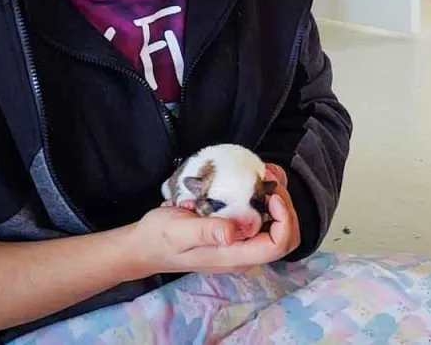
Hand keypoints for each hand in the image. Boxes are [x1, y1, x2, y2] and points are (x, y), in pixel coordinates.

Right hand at [127, 164, 299, 279]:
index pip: (278, 245)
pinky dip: (266, 197)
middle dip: (286, 207)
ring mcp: (241, 243)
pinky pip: (263, 217)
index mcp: (234, 256)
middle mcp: (243, 252)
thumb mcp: (178, 231)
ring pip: (277, 225)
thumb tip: (232, 233)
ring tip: (265, 173)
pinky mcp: (236, 232)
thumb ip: (205, 232)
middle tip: (270, 180)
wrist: (144, 244)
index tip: (271, 195)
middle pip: (285, 236)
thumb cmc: (160, 237)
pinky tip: (255, 178)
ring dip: (278, 199)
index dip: (284, 219)